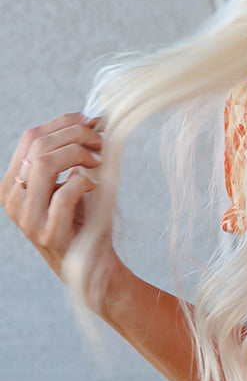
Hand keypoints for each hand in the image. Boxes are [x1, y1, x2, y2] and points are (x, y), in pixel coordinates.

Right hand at [2, 113, 115, 306]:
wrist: (93, 264)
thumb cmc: (84, 220)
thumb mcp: (70, 182)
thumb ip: (69, 154)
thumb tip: (89, 116)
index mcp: (13, 182)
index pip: (30, 136)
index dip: (63, 122)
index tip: (92, 120)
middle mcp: (13, 199)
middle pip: (39, 146)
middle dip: (76, 135)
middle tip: (100, 141)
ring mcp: (27, 218)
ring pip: (46, 164)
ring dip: (79, 155)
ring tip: (97, 161)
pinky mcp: (48, 233)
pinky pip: (65, 193)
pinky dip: (85, 182)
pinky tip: (95, 186)